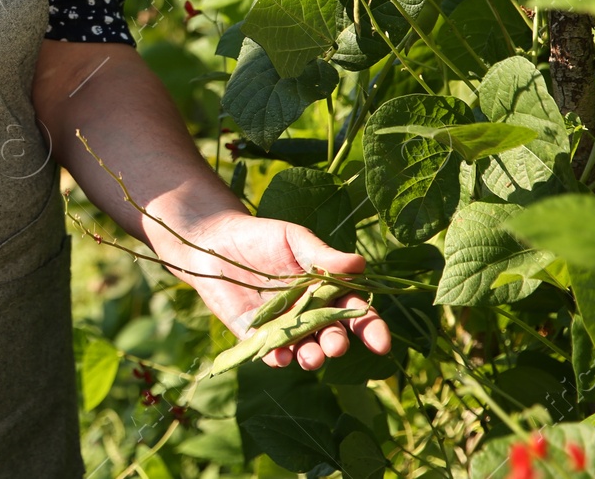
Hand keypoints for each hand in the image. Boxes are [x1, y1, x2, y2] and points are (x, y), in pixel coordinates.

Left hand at [152, 209, 391, 371]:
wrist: (214, 240)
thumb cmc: (260, 237)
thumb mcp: (293, 239)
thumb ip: (322, 255)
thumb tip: (359, 264)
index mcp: (326, 291)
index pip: (354, 313)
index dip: (370, 329)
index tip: (380, 343)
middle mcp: (308, 314)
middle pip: (330, 335)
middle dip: (336, 343)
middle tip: (336, 345)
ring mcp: (282, 326)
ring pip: (303, 349)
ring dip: (310, 356)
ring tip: (311, 357)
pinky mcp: (254, 334)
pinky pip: (268, 351)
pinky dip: (276, 357)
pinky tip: (280, 357)